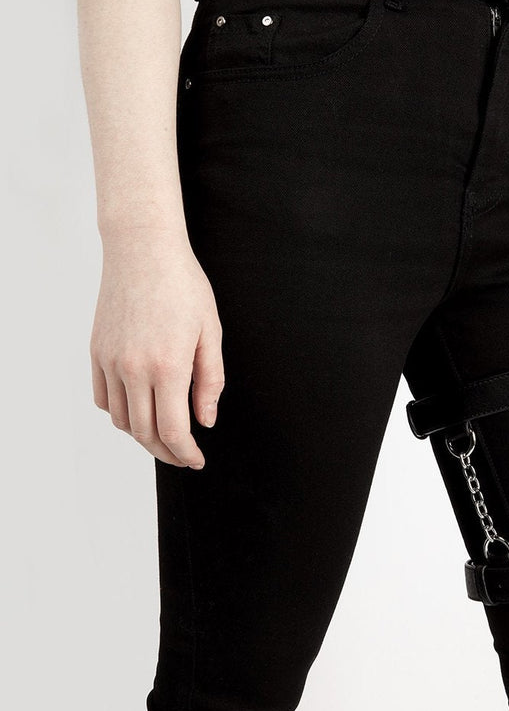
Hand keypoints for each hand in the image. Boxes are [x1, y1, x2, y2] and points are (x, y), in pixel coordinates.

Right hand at [90, 226, 224, 468]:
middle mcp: (133, 368)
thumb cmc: (183, 285)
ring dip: (142, 435)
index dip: (185, 453)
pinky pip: (103, 398)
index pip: (173, 430)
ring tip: (163, 435)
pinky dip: (120, 413)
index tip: (196, 460)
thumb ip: (210, 381)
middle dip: (166, 452)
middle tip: (183, 456)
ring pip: (121, 419)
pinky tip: (139, 410)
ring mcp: (110, 361)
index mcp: (167, 365)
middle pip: (144, 432)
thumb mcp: (211, 332)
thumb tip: (205, 421)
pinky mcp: (96, 352)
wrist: (142, 249)